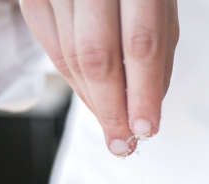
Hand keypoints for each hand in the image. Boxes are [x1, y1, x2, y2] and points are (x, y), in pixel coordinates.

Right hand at [19, 0, 178, 155]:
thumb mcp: (159, 4)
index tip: (147, 130)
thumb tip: (148, 107)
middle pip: (97, 56)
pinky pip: (50, 48)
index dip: (143, 93)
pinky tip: (93, 99)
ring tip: (114, 128)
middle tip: (124, 144)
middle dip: (112, 109)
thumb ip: (156, 51)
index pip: (139, 44)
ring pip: (70, 58)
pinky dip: (73, 81)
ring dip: (94, 102)